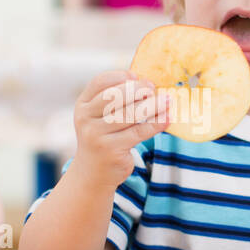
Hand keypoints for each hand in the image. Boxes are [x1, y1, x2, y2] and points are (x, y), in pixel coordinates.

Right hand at [71, 70, 169, 189]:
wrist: (93, 173)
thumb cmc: (103, 139)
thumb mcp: (100, 118)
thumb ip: (115, 101)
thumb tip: (146, 83)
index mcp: (83, 106)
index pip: (100, 82)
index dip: (119, 76)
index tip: (135, 76)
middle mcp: (86, 119)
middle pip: (115, 96)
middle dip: (137, 89)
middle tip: (152, 88)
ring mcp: (97, 136)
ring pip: (130, 114)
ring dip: (152, 105)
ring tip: (166, 100)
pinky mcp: (112, 150)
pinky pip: (139, 132)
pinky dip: (156, 123)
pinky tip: (167, 118)